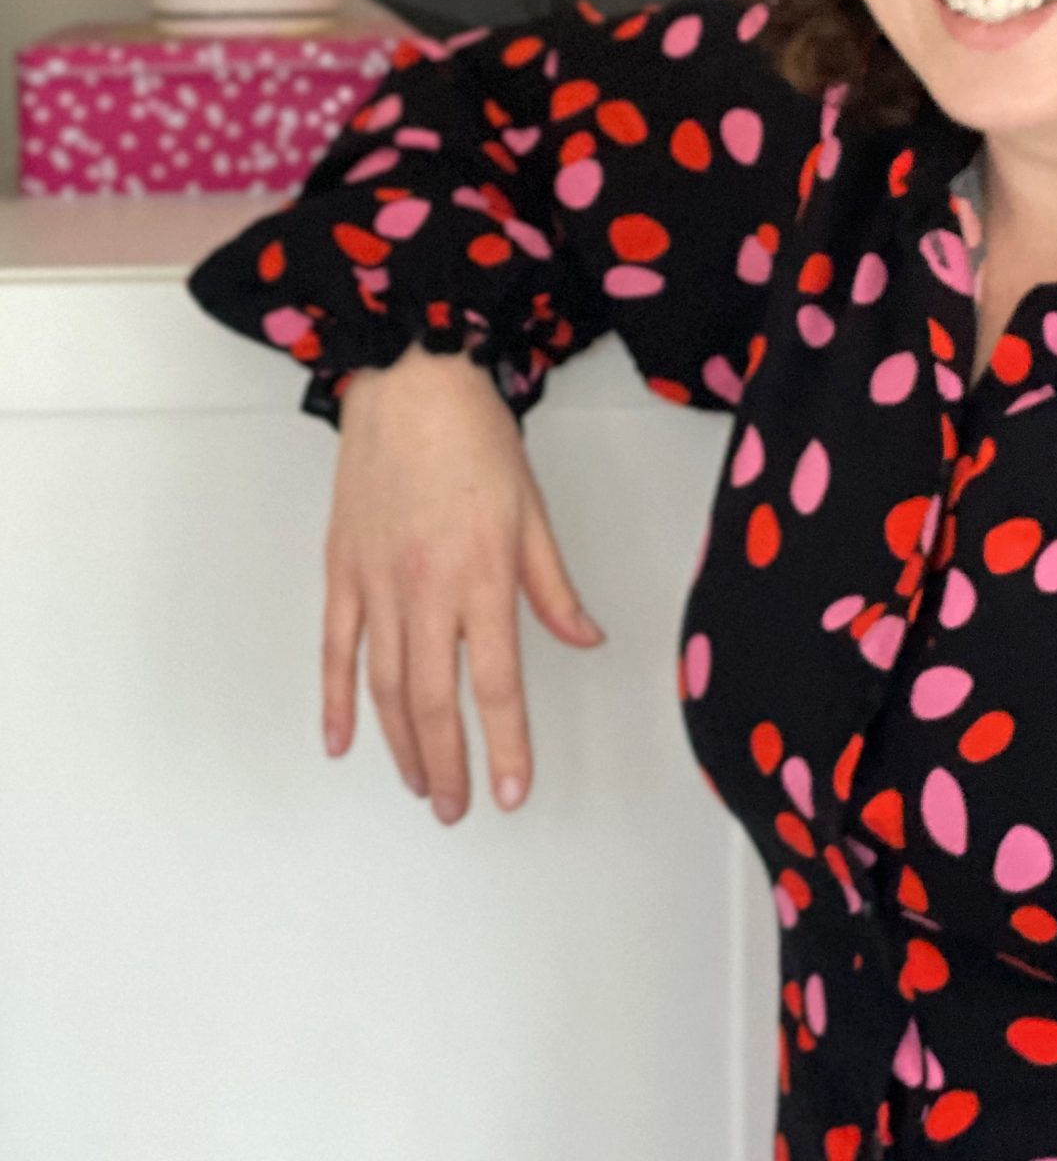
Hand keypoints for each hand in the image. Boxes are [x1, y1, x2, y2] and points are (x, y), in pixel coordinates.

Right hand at [322, 340, 606, 822]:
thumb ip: (553, 587)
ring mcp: (377, 585)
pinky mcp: (341, 572)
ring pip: (386, 687)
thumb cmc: (477, 440)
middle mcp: (427, 592)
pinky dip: (336, 702)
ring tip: (419, 785)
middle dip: (448, 764)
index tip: (513, 791)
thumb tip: (586, 639)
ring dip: (401, 745)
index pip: (497, 683)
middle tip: (458, 807)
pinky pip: (336, 651)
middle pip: (435, 702)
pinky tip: (343, 743)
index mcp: (484, 577)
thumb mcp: (533, 512)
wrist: (412, 384)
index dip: (506, 744)